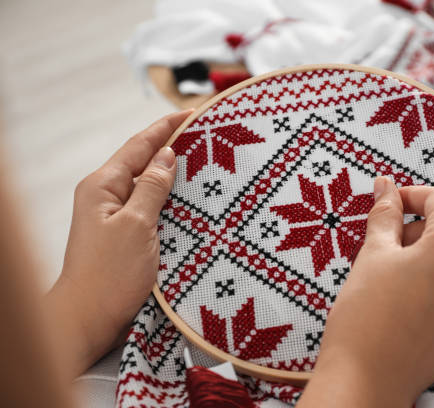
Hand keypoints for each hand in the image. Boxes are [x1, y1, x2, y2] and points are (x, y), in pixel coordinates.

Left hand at [46, 110, 191, 375]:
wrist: (88, 320)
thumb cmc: (109, 275)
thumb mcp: (137, 225)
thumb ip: (152, 187)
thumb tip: (166, 156)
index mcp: (102, 186)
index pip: (139, 146)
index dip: (166, 128)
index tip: (192, 113)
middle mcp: (106, 196)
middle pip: (143, 162)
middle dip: (172, 147)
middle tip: (204, 136)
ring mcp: (115, 217)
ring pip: (149, 186)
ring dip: (173, 175)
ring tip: (203, 163)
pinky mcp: (126, 236)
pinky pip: (151, 208)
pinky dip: (170, 200)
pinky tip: (189, 200)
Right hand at [298, 178, 433, 406]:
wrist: (370, 377)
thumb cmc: (367, 312)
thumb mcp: (374, 253)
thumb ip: (386, 213)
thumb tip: (386, 185)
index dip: (410, 196)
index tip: (387, 206)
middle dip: (417, 230)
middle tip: (381, 248)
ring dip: (428, 255)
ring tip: (393, 277)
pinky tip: (410, 299)